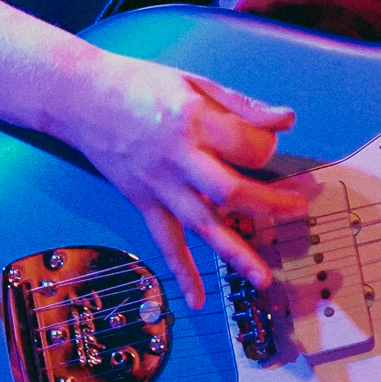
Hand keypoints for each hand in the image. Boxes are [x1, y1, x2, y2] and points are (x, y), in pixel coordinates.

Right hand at [70, 59, 303, 308]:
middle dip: (270, 204)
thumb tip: (287, 120)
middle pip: (231, 191)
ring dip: (236, 253)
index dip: (269, 144)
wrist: (81, 98)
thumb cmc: (141, 85)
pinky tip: (197, 299)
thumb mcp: (195, 81)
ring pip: (202, 225)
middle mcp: (178, 158)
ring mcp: (158, 185)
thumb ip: (243, 104)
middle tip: (299, 208)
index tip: (271, 141)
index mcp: (195, 121)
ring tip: (264, 278)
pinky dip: (181, 272)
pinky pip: (164, 241)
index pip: (248, 145)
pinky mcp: (142, 201)